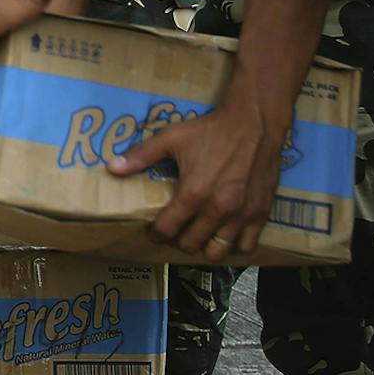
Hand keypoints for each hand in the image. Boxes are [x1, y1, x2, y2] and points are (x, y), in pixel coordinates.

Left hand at [109, 81, 283, 255]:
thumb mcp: (172, 137)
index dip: (155, 233)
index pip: (166, 230)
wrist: (255, 123)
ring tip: (199, 234)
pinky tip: (226, 232)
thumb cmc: (211, 130)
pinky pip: (247, 246)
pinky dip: (235, 245)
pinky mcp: (261, 214)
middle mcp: (217, 210)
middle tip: (176, 229)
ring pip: (217, 252)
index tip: (153, 229)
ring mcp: (241, 215)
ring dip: (204, 247)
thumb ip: (141, 156)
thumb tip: (112, 168)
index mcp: (193, 193)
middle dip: (177, 240)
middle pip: (190, 244)